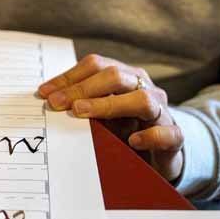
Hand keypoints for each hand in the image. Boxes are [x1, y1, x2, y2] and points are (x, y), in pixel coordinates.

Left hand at [38, 53, 183, 181]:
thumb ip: (82, 105)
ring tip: (82, 114)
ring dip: (109, 105)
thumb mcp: (101, 114)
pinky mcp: (175, 137)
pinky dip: (150, 135)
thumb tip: (47, 100)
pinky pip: (167, 132)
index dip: (69, 77)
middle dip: (82, 89)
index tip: (44, 93)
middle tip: (57, 103)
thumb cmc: (126, 127)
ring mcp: (162, 111)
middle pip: (115, 76)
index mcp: (125, 75)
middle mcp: (144, 87)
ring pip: (142, 100)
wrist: (162, 153)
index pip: (95, 65)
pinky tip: (133, 140)